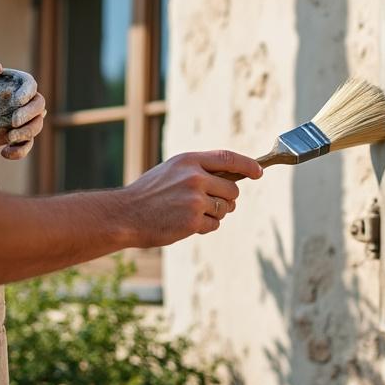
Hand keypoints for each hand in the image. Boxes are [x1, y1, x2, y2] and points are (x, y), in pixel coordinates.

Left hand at [0, 61, 46, 159]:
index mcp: (20, 85)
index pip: (31, 86)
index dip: (27, 93)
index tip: (16, 101)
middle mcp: (26, 102)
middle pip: (40, 107)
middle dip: (29, 114)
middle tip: (13, 121)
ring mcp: (24, 120)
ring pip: (37, 126)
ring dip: (27, 133)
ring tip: (9, 138)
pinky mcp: (18, 137)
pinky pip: (27, 145)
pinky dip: (20, 151)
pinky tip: (4, 152)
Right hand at [117, 150, 262, 246]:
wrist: (124, 215)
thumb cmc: (148, 194)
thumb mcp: (172, 170)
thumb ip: (199, 169)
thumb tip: (232, 175)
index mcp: (189, 160)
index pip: (228, 158)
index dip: (248, 165)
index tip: (259, 172)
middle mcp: (194, 177)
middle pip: (232, 189)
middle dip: (227, 199)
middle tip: (208, 203)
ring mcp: (194, 199)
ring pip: (225, 208)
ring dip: (214, 214)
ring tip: (189, 213)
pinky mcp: (192, 220)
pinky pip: (215, 224)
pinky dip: (205, 227)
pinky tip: (185, 224)